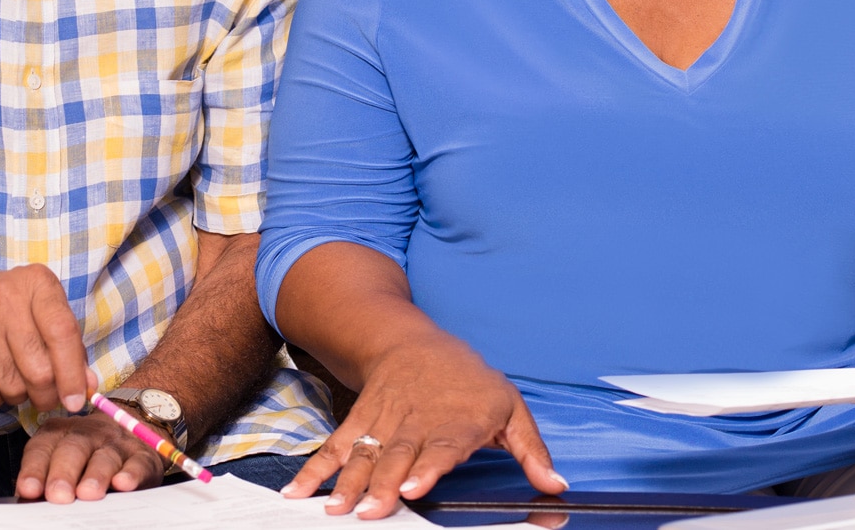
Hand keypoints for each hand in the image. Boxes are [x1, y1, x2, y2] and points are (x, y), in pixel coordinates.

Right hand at [0, 264, 91, 413]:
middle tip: (45, 397)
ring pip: (12, 386)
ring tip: (14, 381)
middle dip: (46, 395)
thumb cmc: (4, 310)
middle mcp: (6, 295)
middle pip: (39, 369)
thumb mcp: (40, 315)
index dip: (73, 374)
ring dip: (19, 397)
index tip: (76, 401)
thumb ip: (69, 347)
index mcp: (38, 283)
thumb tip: (87, 387)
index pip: (62, 332)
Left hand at [16, 410, 166, 501]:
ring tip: (87, 493)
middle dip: (63, 473)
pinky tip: (123, 483)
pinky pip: (137, 463)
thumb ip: (43, 480)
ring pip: (104, 457)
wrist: (132, 425)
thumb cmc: (87, 454)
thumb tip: (26, 501)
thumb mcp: (60, 460)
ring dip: (96, 475)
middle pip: (73, 449)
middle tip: (58, 495)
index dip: (34, 469)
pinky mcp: (142, 456)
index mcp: (58, 434)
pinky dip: (131, 473)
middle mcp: (87, 434)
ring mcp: (116, 444)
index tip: (28, 489)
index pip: (42, 448)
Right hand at [279, 338, 565, 519]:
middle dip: (382, 485)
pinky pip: (337, 447)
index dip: (427, 467)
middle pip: (397, 456)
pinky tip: (299, 490)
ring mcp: (384, 424)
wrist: (413, 343)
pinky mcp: (360, 424)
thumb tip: (555, 486)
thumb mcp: (510, 407)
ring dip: (348, 481)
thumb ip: (531, 451)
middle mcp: (416, 424)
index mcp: (457, 422)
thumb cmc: (468, 381)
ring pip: (365, 454)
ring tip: (334, 507)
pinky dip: (316, 469)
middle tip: (368, 511)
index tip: (415, 487)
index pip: (441, 446)